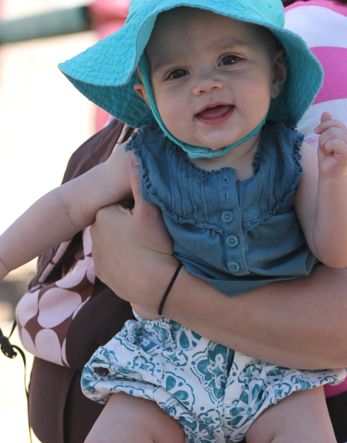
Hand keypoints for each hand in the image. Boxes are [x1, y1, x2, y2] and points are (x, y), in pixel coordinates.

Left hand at [91, 152, 177, 314]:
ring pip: (114, 241)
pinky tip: (139, 262)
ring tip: (146, 248)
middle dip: (128, 223)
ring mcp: (97, 256)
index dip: (136, 207)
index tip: (150, 215)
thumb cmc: (156, 245)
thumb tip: (134, 155)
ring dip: (126, 242)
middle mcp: (94, 234)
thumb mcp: (151, 211)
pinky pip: (114, 261)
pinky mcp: (103, 275)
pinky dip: (124, 260)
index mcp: (103, 214)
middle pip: (116, 221)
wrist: (157, 287)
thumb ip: (139, 182)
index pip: (120, 202)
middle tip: (150, 231)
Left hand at [315, 112, 346, 178]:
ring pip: (332, 135)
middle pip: (332, 128)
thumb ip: (326, 126)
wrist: (330, 174)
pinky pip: (334, 143)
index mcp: (346, 133)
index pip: (334, 122)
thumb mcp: (324, 139)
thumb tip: (325, 112)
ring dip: (324, 144)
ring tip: (328, 151)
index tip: (316, 131)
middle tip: (325, 148)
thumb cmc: (328, 157)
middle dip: (322, 138)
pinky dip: (328, 148)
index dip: (324, 125)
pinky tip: (330, 154)